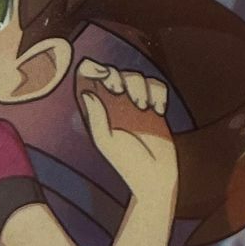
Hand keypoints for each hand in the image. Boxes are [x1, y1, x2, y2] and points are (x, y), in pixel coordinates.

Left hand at [76, 59, 178, 204]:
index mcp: (98, 109)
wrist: (156, 177)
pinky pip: (157, 85)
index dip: (93, 69)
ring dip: (140, 86)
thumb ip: (96, 117)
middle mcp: (115, 103)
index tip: (102, 74)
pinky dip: (158, 93)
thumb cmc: (127, 162)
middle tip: (119, 91)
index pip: (89, 79)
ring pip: (137, 75)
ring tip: (142, 107)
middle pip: (114, 71)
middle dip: (118, 75)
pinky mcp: (155, 105)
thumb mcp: (107, 140)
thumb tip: (86, 92)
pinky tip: (157, 110)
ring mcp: (136, 103)